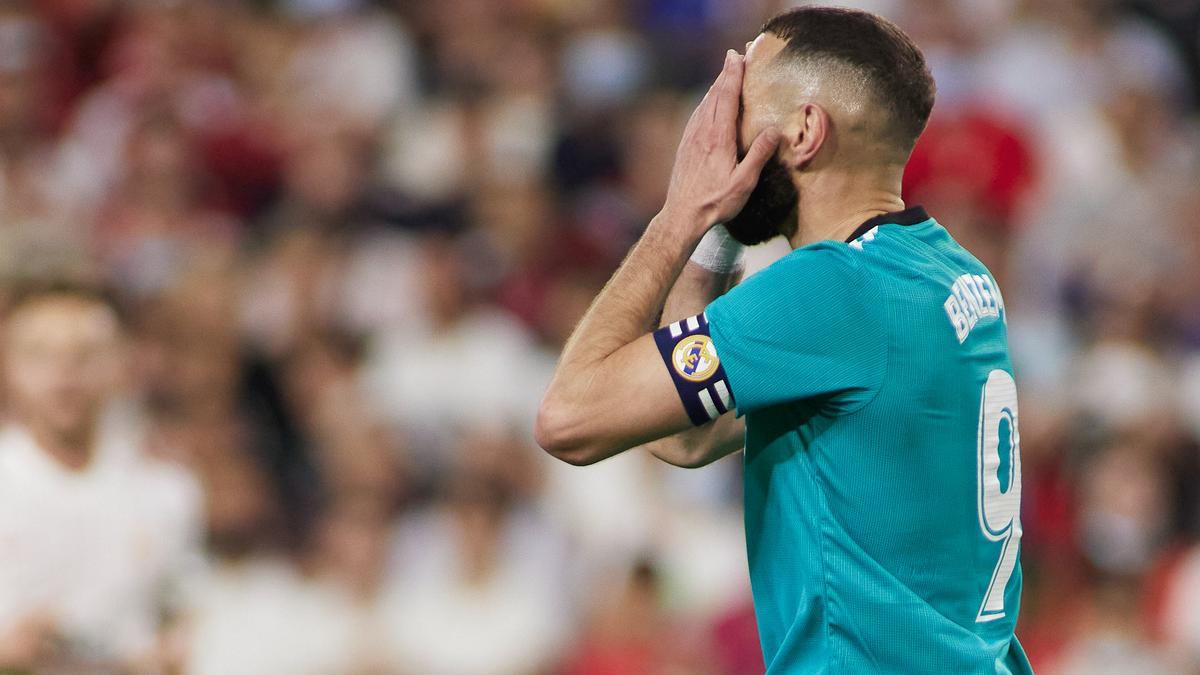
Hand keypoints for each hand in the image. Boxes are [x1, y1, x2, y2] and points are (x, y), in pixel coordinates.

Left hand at [661, 50, 780, 236]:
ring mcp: (691, 138)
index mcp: (718, 138)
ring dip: (715, 86)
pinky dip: (706, 102)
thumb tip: (773, 130)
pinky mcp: (685, 146)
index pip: (727, 99)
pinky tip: (708, 103)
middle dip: (725, 74)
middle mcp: (702, 133)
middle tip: (733, 55)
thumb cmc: (715, 202)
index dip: (733, 76)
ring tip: (724, 73)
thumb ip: (758, 155)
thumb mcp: (744, 182)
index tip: (739, 57)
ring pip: (704, 104)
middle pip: (714, 95)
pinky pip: (696, 116)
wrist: (681, 216)